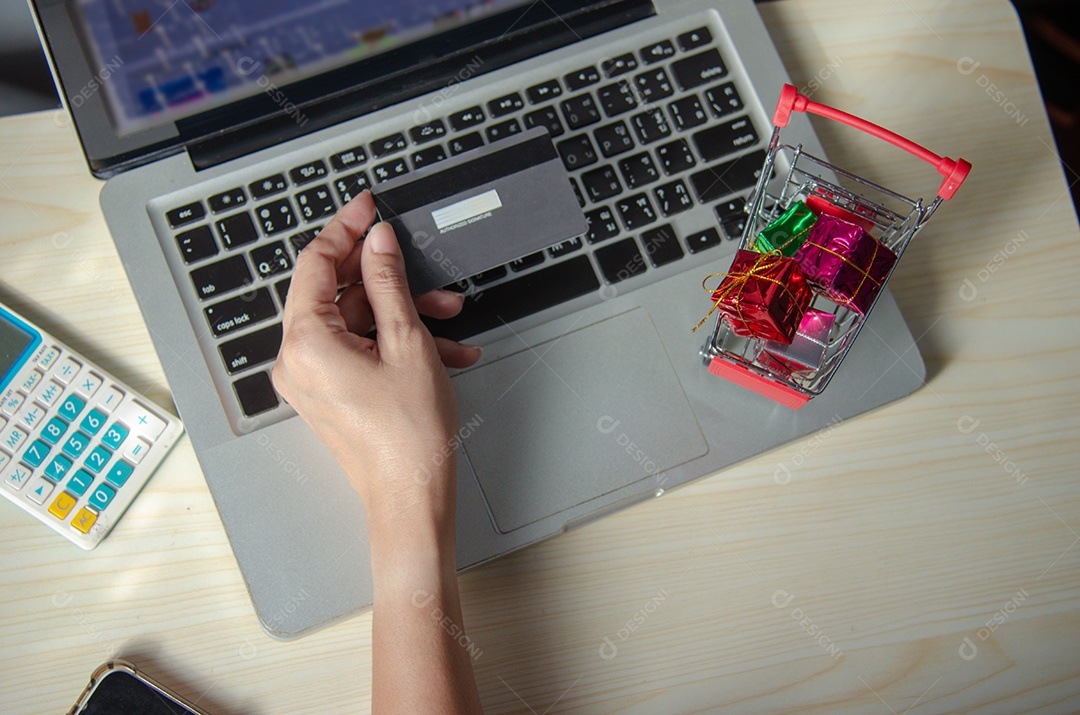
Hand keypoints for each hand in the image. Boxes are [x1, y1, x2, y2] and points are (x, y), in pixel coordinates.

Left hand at [272, 191, 481, 540]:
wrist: (412, 498)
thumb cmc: (408, 437)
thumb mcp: (407, 343)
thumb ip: (389, 283)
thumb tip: (379, 243)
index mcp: (305, 342)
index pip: (315, 263)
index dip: (346, 229)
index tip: (368, 208)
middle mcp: (298, 360)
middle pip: (339, 293)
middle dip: (391, 282)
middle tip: (427, 273)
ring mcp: (312, 379)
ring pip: (357, 322)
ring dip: (405, 314)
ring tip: (449, 320)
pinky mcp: (330, 392)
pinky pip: (360, 350)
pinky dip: (398, 343)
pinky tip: (444, 349)